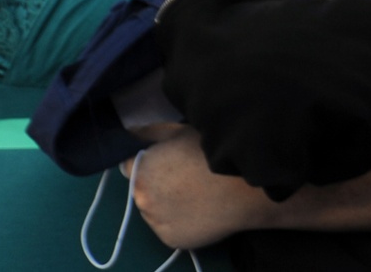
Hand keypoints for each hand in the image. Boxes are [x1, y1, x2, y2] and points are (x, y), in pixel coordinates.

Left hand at [126, 127, 274, 247]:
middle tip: (185, 177)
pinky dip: (180, 221)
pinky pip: (170, 228)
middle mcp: (141, 200)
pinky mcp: (171, 240)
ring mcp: (156, 223)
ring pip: (156, 211)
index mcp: (141, 172)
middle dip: (157, 184)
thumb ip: (151, 132)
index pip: (129, 166)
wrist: (241, 187)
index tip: (166, 160)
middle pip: (143, 190)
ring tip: (196, 194)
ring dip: (167, 204)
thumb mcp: (181, 131)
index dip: (148, 161)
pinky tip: (200, 210)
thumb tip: (131, 131)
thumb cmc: (211, 152)